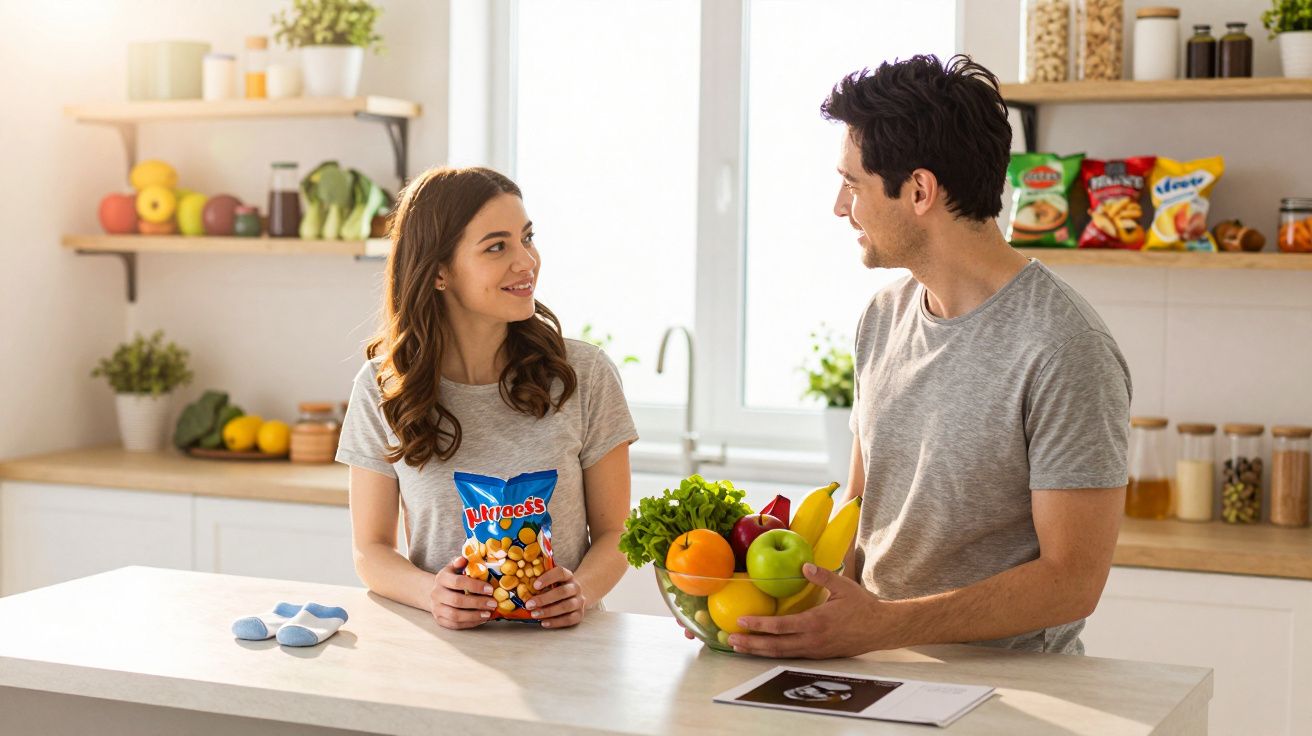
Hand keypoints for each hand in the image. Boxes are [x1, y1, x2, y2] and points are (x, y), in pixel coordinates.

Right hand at [430, 556, 496, 629]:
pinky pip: (455, 625)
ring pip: (455, 616)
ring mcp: (436, 608)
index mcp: (441, 578)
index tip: (490, 589)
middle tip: (493, 603)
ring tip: (488, 614)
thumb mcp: (453, 568)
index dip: (475, 586)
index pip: (458, 582)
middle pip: (457, 601)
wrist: (432, 592)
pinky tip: (481, 619)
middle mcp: (436, 594)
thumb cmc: (450, 579)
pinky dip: (469, 624)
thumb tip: (465, 558)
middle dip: (477, 603)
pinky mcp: (440, 620)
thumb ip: (460, 563)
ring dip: (474, 616)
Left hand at [524, 565, 586, 628]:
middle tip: (529, 604)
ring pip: (566, 606)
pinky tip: (544, 623)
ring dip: (549, 611)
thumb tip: (519, 584)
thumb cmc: (558, 587)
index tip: (535, 585)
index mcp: (568, 576)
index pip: (560, 573)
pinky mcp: (580, 614)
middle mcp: (576, 587)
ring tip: (534, 614)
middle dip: (544, 599)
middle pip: (562, 592)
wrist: (576, 595)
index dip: (548, 578)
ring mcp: (579, 601)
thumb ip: (541, 580)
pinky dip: (556, 622)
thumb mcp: (553, 580)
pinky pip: (569, 619)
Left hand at [730, 563, 891, 658]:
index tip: (741, 621)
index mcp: (816, 623)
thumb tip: (804, 565)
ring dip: (759, 651)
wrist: (882, 629)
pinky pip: (791, 655)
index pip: (781, 626)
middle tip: (730, 640)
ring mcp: (814, 651)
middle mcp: (812, 641)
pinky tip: (762, 649)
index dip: (759, 625)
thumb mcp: (844, 587)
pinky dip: (773, 653)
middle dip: (751, 644)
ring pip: (781, 654)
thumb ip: (822, 576)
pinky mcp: (818, 655)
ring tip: (739, 647)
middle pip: (775, 646)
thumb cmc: (863, 607)